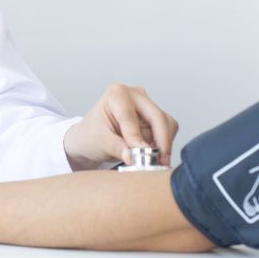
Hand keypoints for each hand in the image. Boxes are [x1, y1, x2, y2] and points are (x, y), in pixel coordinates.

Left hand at [63, 83, 178, 168]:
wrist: (90, 138)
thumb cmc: (91, 135)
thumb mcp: (100, 142)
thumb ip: (118, 148)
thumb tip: (134, 157)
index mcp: (117, 94)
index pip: (131, 116)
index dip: (137, 137)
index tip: (140, 155)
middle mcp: (136, 95)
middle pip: (158, 117)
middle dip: (160, 142)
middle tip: (159, 163)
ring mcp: (147, 106)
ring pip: (167, 125)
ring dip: (162, 145)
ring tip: (151, 161)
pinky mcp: (155, 118)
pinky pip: (168, 131)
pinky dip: (162, 145)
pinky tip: (152, 155)